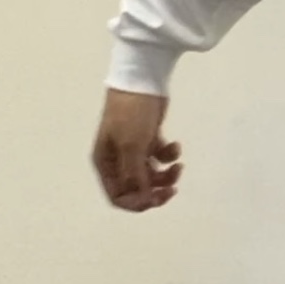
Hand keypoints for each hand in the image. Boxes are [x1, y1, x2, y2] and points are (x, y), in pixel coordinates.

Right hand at [92, 90, 183, 212]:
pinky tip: (175, 144)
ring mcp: (132, 149)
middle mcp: (116, 159)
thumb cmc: (131, 114)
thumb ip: (136, 176)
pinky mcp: (148, 138)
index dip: (137, 202)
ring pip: (151, 174)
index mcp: (106, 164)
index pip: (118, 196)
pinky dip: (169, 155)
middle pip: (137, 188)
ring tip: (179, 165)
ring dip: (166, 174)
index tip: (157, 199)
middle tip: (173, 189)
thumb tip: (142, 200)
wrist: (141, 81)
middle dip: (156, 191)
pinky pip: (160, 157)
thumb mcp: (132, 147)